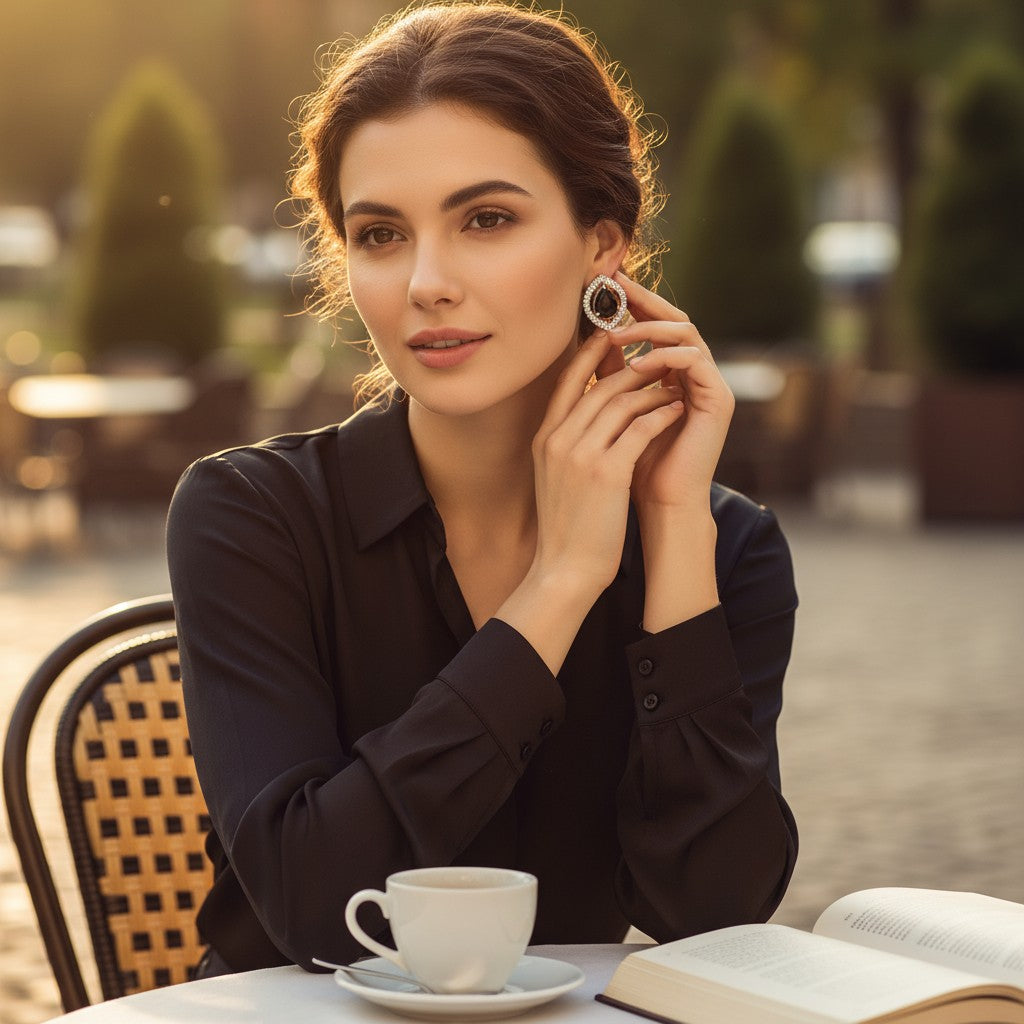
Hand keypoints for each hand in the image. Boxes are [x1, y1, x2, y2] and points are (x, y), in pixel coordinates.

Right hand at [495, 327, 686, 670]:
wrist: (564, 569)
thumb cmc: (566, 527)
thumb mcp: (554, 477)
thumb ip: (565, 444)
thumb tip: (585, 417)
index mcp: (544, 439)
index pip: (566, 382)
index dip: (589, 354)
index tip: (610, 336)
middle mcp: (559, 440)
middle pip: (599, 386)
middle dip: (632, 366)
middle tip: (657, 355)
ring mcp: (581, 455)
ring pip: (622, 402)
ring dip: (652, 387)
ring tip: (673, 381)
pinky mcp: (608, 472)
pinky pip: (640, 428)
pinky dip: (661, 414)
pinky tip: (677, 410)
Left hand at [600, 272, 734, 513]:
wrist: (660, 505)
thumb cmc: (635, 465)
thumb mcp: (617, 411)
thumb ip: (613, 377)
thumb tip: (594, 339)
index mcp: (674, 373)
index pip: (655, 325)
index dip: (632, 303)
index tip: (603, 284)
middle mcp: (696, 374)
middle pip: (675, 319)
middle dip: (644, 301)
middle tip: (615, 285)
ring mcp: (711, 384)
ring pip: (686, 333)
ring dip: (650, 329)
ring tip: (617, 334)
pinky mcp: (719, 400)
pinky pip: (696, 361)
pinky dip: (666, 356)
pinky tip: (637, 363)